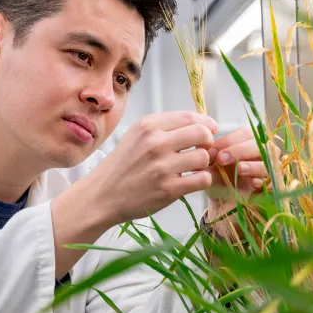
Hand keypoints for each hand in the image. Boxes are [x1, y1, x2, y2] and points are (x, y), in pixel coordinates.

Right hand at [51, 111, 218, 274]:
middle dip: (208, 141)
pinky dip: (202, 180)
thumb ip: (164, 128)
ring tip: (194, 168)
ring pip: (204, 157)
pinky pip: (202, 179)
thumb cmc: (122, 166)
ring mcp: (162, 167)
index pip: (189, 117)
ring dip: (204, 163)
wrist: (102, 196)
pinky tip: (192, 181)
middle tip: (204, 149)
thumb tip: (200, 123)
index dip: (206, 123)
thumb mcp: (136, 136)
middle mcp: (155, 143)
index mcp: (147, 126)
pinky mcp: (168, 189)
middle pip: (202, 133)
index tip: (211, 129)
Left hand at [204, 127, 271, 223]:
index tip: (212, 150)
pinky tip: (253, 183)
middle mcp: (264, 151)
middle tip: (221, 159)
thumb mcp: (209, 167)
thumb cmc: (219, 179)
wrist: (225, 204)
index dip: (229, 140)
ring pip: (269, 161)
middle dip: (240, 150)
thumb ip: (206, 157)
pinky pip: (275, 180)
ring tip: (239, 169)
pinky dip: (265, 180)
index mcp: (249, 141)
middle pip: (260, 144)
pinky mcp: (275, 185)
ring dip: (254, 164)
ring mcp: (272, 168)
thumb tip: (200, 146)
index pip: (245, 133)